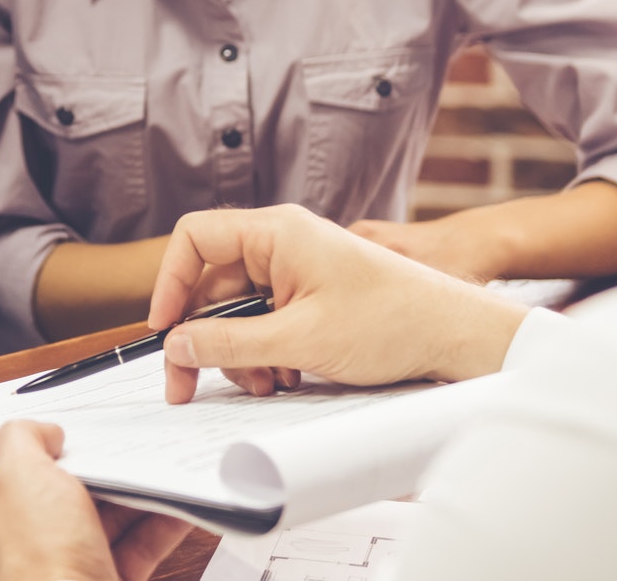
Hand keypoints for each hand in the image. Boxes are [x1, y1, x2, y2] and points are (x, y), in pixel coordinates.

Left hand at [0, 421, 190, 580]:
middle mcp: (26, 536)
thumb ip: (22, 437)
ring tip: (162, 469)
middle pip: (70, 485)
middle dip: (103, 466)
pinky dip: (160, 522)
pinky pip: (138, 542)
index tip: (76, 429)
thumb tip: (43, 432)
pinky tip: (176, 504)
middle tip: (129, 447)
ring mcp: (67, 560)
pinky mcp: (104, 577)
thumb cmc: (40, 565)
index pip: (14, 464)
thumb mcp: (18, 473)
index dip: (45, 444)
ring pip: (108, 513)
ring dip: (138, 491)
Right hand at [149, 205, 527, 404]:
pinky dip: (264, 353)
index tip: (163, 330)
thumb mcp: (300, 340)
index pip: (196, 238)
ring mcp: (296, 269)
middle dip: (205, 337)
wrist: (453, 334)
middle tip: (187, 384)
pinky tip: (288, 375)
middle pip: (212, 284)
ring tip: (267, 381)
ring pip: (237, 310)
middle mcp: (281, 243)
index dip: (170, 283)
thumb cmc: (391, 321)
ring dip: (240, 353)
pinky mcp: (309, 295)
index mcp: (276, 232)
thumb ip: (230, 344)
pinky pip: (264, 321)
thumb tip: (177, 345)